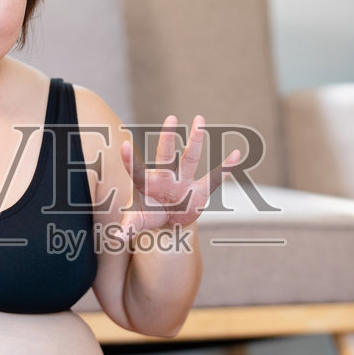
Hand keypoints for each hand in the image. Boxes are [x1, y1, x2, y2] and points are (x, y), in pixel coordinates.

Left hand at [118, 115, 240, 239]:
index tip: (123, 146)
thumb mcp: (137, 223)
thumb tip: (116, 236)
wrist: (168, 220)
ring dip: (196, 140)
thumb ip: (128, 228)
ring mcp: (184, 181)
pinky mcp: (200, 190)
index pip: (136, 171)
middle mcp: (166, 177)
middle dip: (168, 139)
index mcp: (147, 183)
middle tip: (170, 118)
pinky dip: (226, 168)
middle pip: (166, 156)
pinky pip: (215, 178)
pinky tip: (236, 154)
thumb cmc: (148, 215)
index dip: (130, 160)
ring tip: (200, 120)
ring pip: (190, 158)